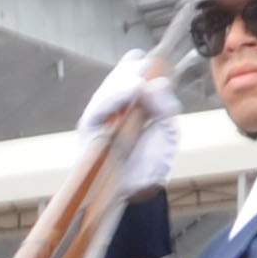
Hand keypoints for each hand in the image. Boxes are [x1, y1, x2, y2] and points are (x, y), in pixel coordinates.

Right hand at [73, 48, 184, 196]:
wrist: (137, 191)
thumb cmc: (150, 161)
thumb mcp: (167, 130)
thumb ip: (165, 107)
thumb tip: (157, 83)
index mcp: (134, 102)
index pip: (132, 70)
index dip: (142, 66)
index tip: (156, 66)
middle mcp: (114, 105)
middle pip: (119, 74)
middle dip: (133, 70)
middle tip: (147, 70)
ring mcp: (100, 115)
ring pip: (109, 87)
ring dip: (125, 81)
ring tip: (141, 81)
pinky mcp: (89, 127)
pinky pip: (99, 106)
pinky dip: (115, 96)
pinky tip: (132, 90)